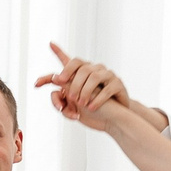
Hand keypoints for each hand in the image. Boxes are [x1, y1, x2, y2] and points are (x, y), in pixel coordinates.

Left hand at [35, 43, 159, 131]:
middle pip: (83, 69)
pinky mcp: (118, 85)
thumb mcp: (76, 98)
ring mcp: (108, 76)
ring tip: (81, 104)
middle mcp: (97, 69)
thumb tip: (54, 78)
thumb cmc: (92, 105)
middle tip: (70, 97)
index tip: (53, 55)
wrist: (114, 116)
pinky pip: (107, 89)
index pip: (73, 61)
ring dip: (85, 92)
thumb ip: (66, 89)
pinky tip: (91, 108)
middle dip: (74, 84)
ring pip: (94, 77)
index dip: (62, 58)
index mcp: (85, 71)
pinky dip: (98, 99)